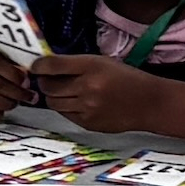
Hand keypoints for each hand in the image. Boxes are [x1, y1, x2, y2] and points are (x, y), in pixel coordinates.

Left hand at [28, 51, 169, 133]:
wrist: (149, 103)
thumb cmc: (126, 79)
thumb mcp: (103, 62)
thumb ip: (77, 64)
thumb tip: (48, 66)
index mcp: (92, 66)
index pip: (53, 65)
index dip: (39, 66)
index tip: (35, 66)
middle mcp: (87, 87)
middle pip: (49, 86)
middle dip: (44, 82)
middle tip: (46, 79)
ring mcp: (87, 107)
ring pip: (53, 102)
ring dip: (53, 96)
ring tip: (61, 92)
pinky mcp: (88, 123)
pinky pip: (65, 115)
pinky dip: (65, 108)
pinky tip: (76, 103)